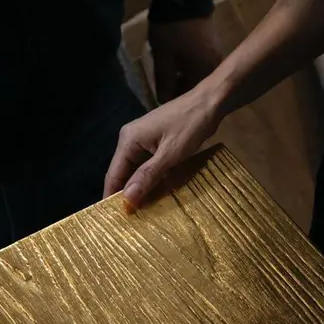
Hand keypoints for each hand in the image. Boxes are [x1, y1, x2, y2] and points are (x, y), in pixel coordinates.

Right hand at [104, 82, 220, 208]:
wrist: (210, 102)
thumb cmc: (190, 126)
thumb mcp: (170, 154)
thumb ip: (148, 176)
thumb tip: (127, 200)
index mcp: (128, 140)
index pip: (114, 174)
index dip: (113, 197)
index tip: (114, 219)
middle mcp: (130, 139)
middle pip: (123, 173)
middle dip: (127, 194)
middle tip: (131, 220)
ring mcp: (142, 140)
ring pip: (136, 170)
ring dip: (140, 188)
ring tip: (142, 212)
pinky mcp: (154, 142)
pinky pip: (147, 165)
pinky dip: (151, 178)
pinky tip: (155, 193)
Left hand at [148, 18, 220, 103]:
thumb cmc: (171, 28)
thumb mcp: (162, 56)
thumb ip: (164, 81)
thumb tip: (164, 101)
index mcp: (204, 71)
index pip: (190, 96)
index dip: (174, 100)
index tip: (160, 100)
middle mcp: (215, 66)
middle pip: (197, 86)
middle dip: (181, 89)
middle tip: (163, 88)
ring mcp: (217, 53)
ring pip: (200, 75)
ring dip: (186, 78)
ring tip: (169, 76)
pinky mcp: (214, 43)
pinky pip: (203, 64)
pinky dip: (192, 68)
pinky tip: (180, 65)